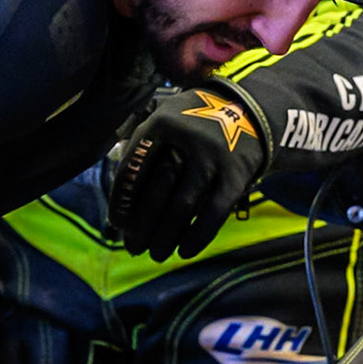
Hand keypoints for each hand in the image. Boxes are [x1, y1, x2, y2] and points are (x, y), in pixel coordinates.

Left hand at [109, 84, 265, 261]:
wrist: (247, 109)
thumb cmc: (192, 120)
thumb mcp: (163, 112)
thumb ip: (138, 139)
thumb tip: (115, 184)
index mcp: (161, 125)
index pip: (133, 169)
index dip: (121, 201)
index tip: (117, 223)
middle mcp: (185, 141)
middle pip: (156, 192)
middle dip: (141, 226)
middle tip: (133, 247)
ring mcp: (213, 159)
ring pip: (182, 207)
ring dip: (165, 237)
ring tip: (156, 254)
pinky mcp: (235, 176)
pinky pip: (214, 213)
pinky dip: (198, 237)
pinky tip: (185, 251)